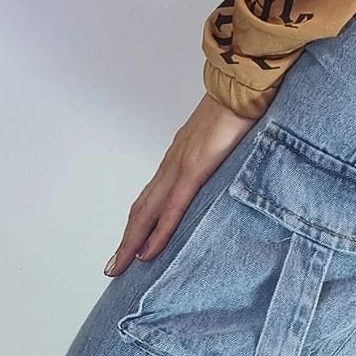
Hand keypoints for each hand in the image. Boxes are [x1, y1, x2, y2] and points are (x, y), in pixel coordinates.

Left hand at [103, 92, 255, 276]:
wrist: (243, 87)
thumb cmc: (239, 109)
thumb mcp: (226, 142)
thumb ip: (221, 159)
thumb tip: (227, 173)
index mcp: (180, 158)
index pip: (152, 196)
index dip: (139, 223)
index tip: (129, 245)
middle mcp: (173, 164)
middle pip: (142, 209)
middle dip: (126, 240)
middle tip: (113, 268)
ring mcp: (180, 166)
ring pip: (148, 211)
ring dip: (133, 240)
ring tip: (121, 265)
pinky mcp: (194, 168)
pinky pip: (173, 207)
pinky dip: (159, 231)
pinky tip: (149, 250)